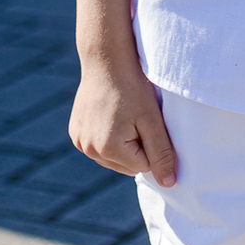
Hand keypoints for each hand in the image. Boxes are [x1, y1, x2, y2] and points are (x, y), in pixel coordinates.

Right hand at [70, 57, 176, 184]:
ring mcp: (80, 142)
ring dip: (123, 144)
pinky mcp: (76, 133)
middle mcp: (89, 149)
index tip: (147, 120)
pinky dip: (108, 137)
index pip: (143, 165)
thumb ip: (162, 153)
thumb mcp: (152, 119)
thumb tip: (168, 184)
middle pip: (126, 165)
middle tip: (136, 117)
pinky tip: (111, 115)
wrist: (106, 60)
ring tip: (124, 114)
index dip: (151, 143)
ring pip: (113, 158)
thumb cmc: (133, 87)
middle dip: (137, 147)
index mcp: (109, 148)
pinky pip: (99, 147)